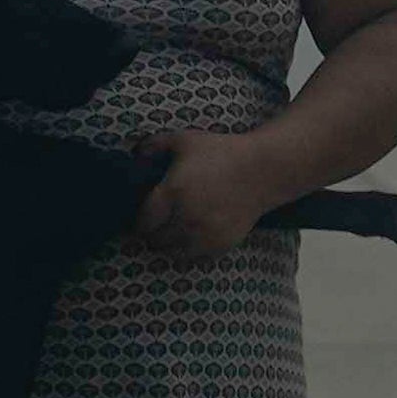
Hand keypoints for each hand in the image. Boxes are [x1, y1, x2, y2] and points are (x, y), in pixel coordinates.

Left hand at [130, 127, 286, 257]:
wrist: (261, 170)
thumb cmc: (221, 151)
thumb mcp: (184, 140)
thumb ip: (154, 144)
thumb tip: (135, 154)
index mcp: (173, 192)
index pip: (143, 221)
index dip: (138, 222)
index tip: (141, 218)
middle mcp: (186, 217)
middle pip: (155, 240)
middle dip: (151, 234)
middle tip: (155, 225)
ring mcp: (204, 234)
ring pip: (172, 253)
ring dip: (168, 244)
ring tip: (171, 233)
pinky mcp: (220, 244)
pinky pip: (194, 257)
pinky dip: (187, 250)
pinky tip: (190, 236)